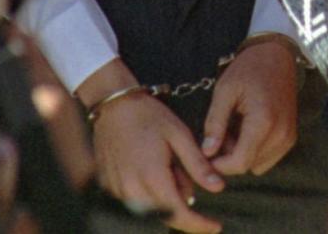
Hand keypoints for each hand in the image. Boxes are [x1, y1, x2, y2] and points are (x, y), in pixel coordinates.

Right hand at [93, 91, 225, 231]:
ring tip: (165, 163)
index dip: (199, 225)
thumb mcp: (179, 135)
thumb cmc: (148, 116)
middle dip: (182, 202)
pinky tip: (150, 166)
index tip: (215, 226)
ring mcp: (117, 191)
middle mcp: (132, 191)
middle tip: (184, 172)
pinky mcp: (108, 188)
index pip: (179, 215)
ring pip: (150, 210)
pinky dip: (149, 193)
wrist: (113, 105)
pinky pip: (134, 203)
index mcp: (153, 178)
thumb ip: (197, 165)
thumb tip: (218, 187)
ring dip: (165, 196)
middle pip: (165, 215)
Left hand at [202, 40, 298, 176]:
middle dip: (230, 156)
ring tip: (235, 127)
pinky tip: (248, 128)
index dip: (220, 163)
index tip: (207, 151)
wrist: (277, 55)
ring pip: (258, 165)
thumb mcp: (225, 90)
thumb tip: (207, 153)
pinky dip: (256, 150)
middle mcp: (281, 134)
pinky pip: (268, 157)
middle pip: (248, 165)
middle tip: (221, 132)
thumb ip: (215, 123)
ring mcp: (288, 137)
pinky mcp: (290, 137)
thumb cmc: (248, 69)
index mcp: (263, 122)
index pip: (240, 163)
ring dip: (243, 154)